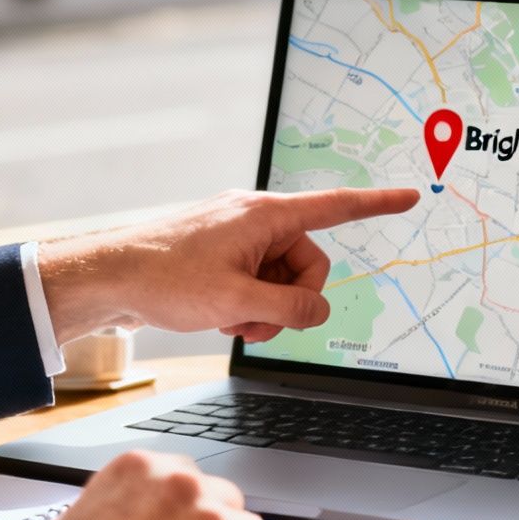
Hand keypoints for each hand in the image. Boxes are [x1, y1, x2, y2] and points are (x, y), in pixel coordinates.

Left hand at [36, 187, 419, 342]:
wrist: (108, 277)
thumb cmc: (164, 277)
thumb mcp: (236, 301)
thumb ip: (289, 307)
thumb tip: (317, 310)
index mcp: (266, 215)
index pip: (336, 206)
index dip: (377, 204)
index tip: (410, 197)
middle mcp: (255, 218)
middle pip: (309, 262)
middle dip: (292, 299)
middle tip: (256, 322)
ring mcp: (237, 236)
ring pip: (281, 278)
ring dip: (266, 308)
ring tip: (232, 321)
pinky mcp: (220, 254)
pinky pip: (256, 280)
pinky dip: (247, 304)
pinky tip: (220, 316)